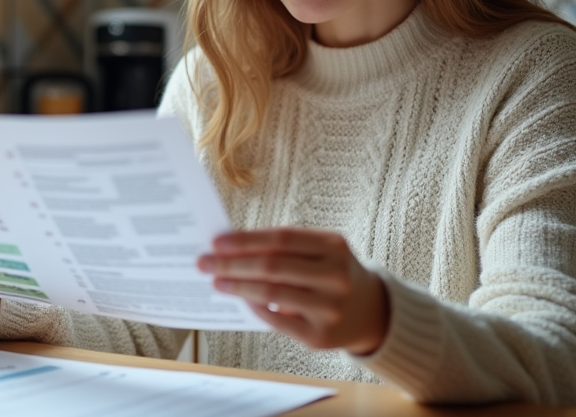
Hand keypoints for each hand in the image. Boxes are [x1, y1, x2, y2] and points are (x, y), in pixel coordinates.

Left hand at [197, 228, 388, 354]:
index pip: (281, 238)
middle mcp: (336, 276)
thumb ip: (284, 247)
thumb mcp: (321, 250)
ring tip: (216, 281)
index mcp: (334, 246)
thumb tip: (231, 248)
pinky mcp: (320, 337)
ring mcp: (330, 309)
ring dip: (238, 286)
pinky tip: (241, 299)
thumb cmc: (332, 272)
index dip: (246, 239)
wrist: (370, 312)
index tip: (217, 242)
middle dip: (233, 264)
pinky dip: (255, 307)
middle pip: (273, 266)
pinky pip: (277, 320)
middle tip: (205, 262)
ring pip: (272, 294)